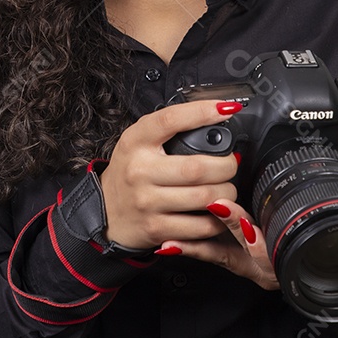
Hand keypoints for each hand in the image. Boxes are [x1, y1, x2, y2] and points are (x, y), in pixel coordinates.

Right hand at [99, 100, 240, 250]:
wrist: (106, 211)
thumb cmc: (131, 172)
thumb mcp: (139, 142)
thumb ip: (170, 130)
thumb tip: (216, 118)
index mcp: (136, 142)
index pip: (170, 120)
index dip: (201, 111)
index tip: (225, 108)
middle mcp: (140, 171)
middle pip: (197, 167)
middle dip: (227, 165)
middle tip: (231, 164)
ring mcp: (147, 202)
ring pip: (204, 197)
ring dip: (227, 193)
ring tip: (226, 188)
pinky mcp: (156, 229)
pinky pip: (201, 227)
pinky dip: (218, 218)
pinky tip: (218, 210)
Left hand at [154, 170, 337, 288]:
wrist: (315, 290)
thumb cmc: (318, 255)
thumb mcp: (333, 229)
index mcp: (285, 252)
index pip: (262, 240)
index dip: (240, 225)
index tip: (223, 206)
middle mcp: (265, 264)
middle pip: (237, 247)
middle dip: (216, 227)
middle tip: (197, 206)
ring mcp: (248, 266)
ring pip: (218, 252)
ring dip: (194, 239)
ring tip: (171, 229)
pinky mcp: (233, 264)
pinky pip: (207, 258)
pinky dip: (186, 250)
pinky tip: (165, 244)